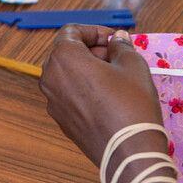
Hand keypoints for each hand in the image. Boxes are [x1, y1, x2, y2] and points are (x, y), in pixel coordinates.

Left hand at [38, 24, 165, 167]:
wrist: (129, 152)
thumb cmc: (131, 104)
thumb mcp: (132, 65)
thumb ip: (121, 47)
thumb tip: (117, 39)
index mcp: (63, 58)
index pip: (72, 31)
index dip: (95, 31)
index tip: (115, 41)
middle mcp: (50, 78)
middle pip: (67, 52)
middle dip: (92, 50)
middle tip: (118, 58)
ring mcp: (52, 102)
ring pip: (67, 75)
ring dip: (88, 70)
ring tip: (116, 78)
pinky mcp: (61, 121)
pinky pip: (69, 95)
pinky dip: (84, 89)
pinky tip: (108, 98)